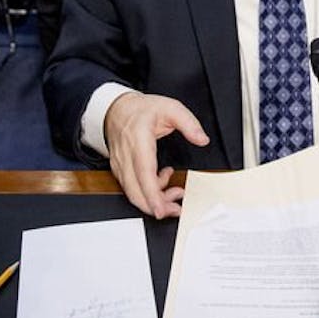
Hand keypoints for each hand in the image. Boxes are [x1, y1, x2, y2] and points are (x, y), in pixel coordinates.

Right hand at [103, 92, 208, 218]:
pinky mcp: (120, 171)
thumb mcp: (170, 107)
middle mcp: (126, 156)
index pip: (143, 172)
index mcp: (138, 140)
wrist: (116, 109)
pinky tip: (162, 181)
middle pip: (136, 190)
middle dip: (156, 206)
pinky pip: (132, 189)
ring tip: (175, 192)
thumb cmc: (141, 110)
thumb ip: (188, 123)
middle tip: (177, 208)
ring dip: (155, 200)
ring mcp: (120, 165)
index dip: (152, 194)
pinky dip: (148, 193)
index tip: (161, 210)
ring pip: (133, 193)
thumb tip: (202, 139)